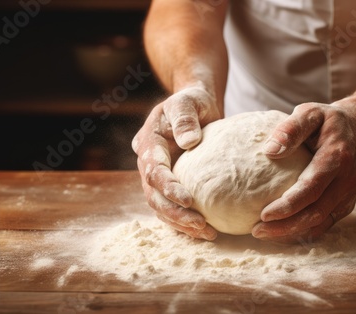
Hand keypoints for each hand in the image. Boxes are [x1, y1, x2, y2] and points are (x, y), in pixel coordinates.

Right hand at [132, 83, 221, 239]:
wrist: (195, 107)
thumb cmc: (191, 102)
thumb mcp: (187, 101)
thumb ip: (185, 117)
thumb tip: (187, 142)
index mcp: (149, 143)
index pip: (153, 170)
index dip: (169, 187)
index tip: (189, 200)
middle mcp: (149, 162)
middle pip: (154, 195)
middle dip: (175, 213)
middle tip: (201, 225)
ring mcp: (158, 176)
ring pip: (161, 206)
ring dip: (181, 222)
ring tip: (207, 233)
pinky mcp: (171, 184)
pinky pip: (172, 207)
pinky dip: (185, 221)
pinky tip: (205, 230)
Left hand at [251, 102, 355, 242]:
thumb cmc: (328, 122)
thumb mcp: (311, 113)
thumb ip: (291, 129)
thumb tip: (269, 150)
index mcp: (336, 158)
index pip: (311, 188)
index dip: (288, 205)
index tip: (263, 214)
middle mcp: (345, 181)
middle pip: (315, 213)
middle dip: (285, 226)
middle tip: (256, 230)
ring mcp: (347, 196)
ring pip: (319, 224)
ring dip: (290, 233)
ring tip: (262, 233)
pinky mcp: (344, 205)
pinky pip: (323, 224)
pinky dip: (301, 232)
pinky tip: (279, 233)